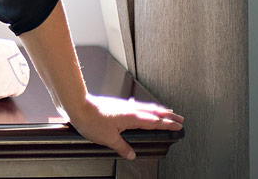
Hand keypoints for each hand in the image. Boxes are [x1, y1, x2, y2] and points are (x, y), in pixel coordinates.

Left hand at [66, 94, 183, 159]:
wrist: (77, 106)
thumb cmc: (90, 119)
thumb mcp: (109, 139)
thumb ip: (122, 147)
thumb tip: (131, 154)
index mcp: (132, 117)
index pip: (155, 122)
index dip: (168, 124)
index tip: (179, 125)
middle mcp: (130, 109)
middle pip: (154, 112)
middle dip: (168, 115)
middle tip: (180, 118)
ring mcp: (123, 105)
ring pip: (146, 107)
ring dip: (158, 110)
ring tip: (166, 112)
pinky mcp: (117, 104)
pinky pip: (137, 105)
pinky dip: (145, 107)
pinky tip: (142, 108)